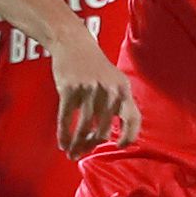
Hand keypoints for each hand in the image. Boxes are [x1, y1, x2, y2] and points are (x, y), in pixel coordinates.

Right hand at [51, 27, 138, 156]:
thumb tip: (115, 136)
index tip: (118, 147)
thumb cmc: (94, 67)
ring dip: (77, 145)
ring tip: (72, 153)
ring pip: (83, 129)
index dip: (128, 137)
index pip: (133, 119)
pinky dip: (63, 135)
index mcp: (123, 89)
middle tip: (83, 152)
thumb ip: (119, 104)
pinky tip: (63, 144)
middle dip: (92, 146)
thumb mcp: (114, 81)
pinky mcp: (69, 89)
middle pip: (103, 131)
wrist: (73, 43)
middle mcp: (108, 91)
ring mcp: (88, 90)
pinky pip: (66, 119)